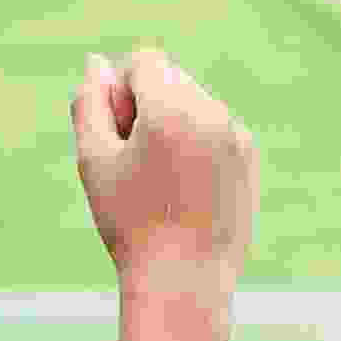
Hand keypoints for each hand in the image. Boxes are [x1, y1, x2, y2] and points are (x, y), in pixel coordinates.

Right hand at [69, 48, 260, 292]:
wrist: (184, 279)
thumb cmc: (130, 221)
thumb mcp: (94, 160)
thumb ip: (90, 103)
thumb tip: (98, 62)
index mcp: (174, 108)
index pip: (145, 61)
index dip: (122, 92)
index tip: (117, 133)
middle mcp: (214, 114)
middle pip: (172, 79)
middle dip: (148, 105)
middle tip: (134, 159)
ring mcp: (238, 136)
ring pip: (195, 104)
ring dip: (172, 124)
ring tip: (159, 179)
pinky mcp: (250, 158)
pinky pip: (215, 130)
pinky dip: (196, 145)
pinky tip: (184, 188)